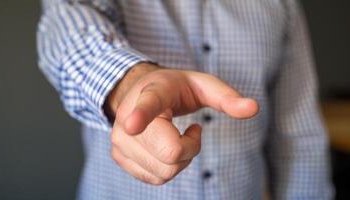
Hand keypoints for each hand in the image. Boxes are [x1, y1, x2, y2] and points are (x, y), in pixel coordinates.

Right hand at [105, 62, 258, 184]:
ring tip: (175, 136)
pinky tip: (164, 147)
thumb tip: (254, 108)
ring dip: (181, 159)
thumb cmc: (174, 90)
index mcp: (151, 93)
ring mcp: (120, 140)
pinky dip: (168, 167)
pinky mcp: (119, 157)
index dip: (141, 116)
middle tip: (191, 130)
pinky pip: (155, 178)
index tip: (134, 124)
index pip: (148, 106)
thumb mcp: (202, 85)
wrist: (138, 93)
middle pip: (171, 152)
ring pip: (164, 171)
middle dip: (191, 147)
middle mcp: (127, 118)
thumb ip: (226, 97)